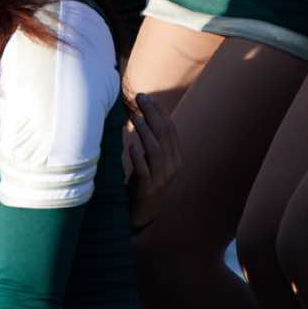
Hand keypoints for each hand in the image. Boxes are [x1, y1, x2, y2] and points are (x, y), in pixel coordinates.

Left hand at [122, 91, 180, 230]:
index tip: (147, 97)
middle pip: (164, 135)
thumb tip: (145, 111)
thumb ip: (154, 140)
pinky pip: (144, 170)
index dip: (159, 111)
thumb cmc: (145, 179)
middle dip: (153, 114)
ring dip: (145, 132)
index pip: (170, 129)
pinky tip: (131, 145)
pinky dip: (138, 157)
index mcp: (175, 157)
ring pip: (156, 150)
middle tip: (140, 98)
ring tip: (135, 116)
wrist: (143, 211)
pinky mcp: (148, 188)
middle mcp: (172, 166)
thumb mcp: (154, 159)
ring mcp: (161, 178)